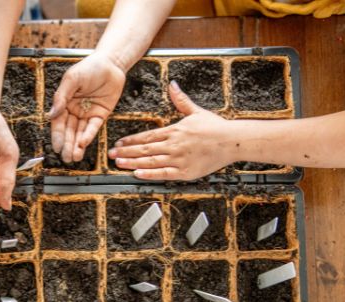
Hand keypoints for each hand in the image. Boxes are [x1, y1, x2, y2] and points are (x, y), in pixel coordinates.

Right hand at [49, 52, 125, 162]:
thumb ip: (61, 96)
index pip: (58, 123)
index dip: (57, 136)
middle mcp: (74, 111)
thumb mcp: (72, 79)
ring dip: (76, 145)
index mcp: (64, 103)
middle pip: (69, 131)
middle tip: (66, 158)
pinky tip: (83, 145)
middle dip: (67, 145)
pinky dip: (88, 136)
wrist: (111, 63)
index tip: (56, 147)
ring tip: (74, 158)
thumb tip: (51, 114)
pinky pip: (93, 128)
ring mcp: (87, 114)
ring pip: (80, 133)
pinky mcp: (100, 115)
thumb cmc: (89, 67)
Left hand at [108, 82, 233, 180]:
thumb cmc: (215, 127)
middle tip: (111, 154)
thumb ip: (181, 100)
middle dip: (126, 151)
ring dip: (133, 162)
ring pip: (151, 161)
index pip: (147, 136)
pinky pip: (164, 174)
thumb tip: (173, 84)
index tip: (119, 142)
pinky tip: (137, 174)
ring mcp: (179, 159)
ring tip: (119, 163)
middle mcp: (173, 145)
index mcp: (174, 130)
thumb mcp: (196, 111)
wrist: (232, 141)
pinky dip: (150, 174)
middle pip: (144, 149)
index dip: (131, 140)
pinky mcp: (185, 172)